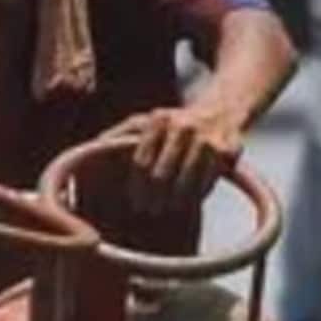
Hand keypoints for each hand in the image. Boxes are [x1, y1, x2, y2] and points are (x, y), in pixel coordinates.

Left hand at [105, 105, 242, 214]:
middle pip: (162, 175)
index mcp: (159, 119)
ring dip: (175, 201)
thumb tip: (90, 149)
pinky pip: (209, 182)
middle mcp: (185, 127)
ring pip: (187, 183)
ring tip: (168, 209)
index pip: (141, 162)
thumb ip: (118, 134)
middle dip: (154, 198)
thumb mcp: (145, 121)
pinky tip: (189, 200)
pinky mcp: (231, 150)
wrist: (222, 110)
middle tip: (150, 210)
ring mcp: (209, 139)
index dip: (136, 187)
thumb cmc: (173, 123)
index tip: (135, 202)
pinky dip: (198, 195)